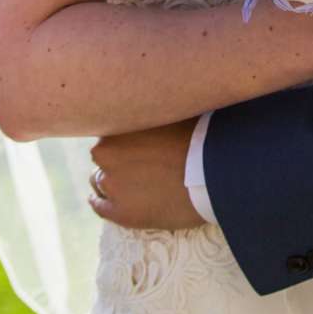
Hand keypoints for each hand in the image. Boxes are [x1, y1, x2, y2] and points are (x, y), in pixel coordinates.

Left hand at [88, 121, 204, 230]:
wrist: (213, 177)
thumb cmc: (200, 139)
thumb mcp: (174, 112)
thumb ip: (152, 111)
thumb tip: (154, 101)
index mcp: (118, 126)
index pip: (110, 132)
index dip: (124, 140)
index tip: (137, 144)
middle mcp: (106, 153)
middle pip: (103, 155)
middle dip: (117, 159)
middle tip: (138, 164)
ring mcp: (112, 185)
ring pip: (100, 181)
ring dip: (112, 181)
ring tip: (131, 185)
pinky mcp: (120, 213)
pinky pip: (99, 206)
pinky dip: (101, 203)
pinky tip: (106, 202)